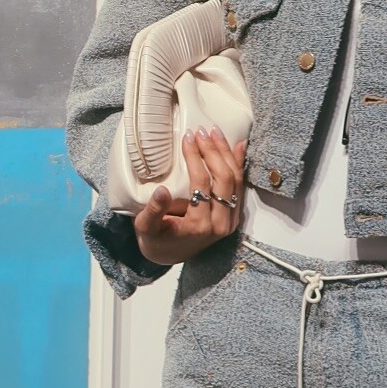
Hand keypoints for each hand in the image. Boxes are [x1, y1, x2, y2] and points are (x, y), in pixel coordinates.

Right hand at [133, 129, 247, 266]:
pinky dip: (239, 164)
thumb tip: (161, 191)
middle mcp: (220, 224)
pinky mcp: (234, 216)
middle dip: (213, 151)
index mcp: (198, 225)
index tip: (187, 138)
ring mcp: (230, 220)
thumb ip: (154, 211)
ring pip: (236, 180)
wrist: (170, 255)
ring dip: (226, 153)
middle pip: (224, 179)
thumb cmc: (156, 238)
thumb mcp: (146, 227)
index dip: (195, 158)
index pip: (202, 184)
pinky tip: (238, 145)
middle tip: (201, 132)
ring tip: (214, 132)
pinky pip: (240, 187)